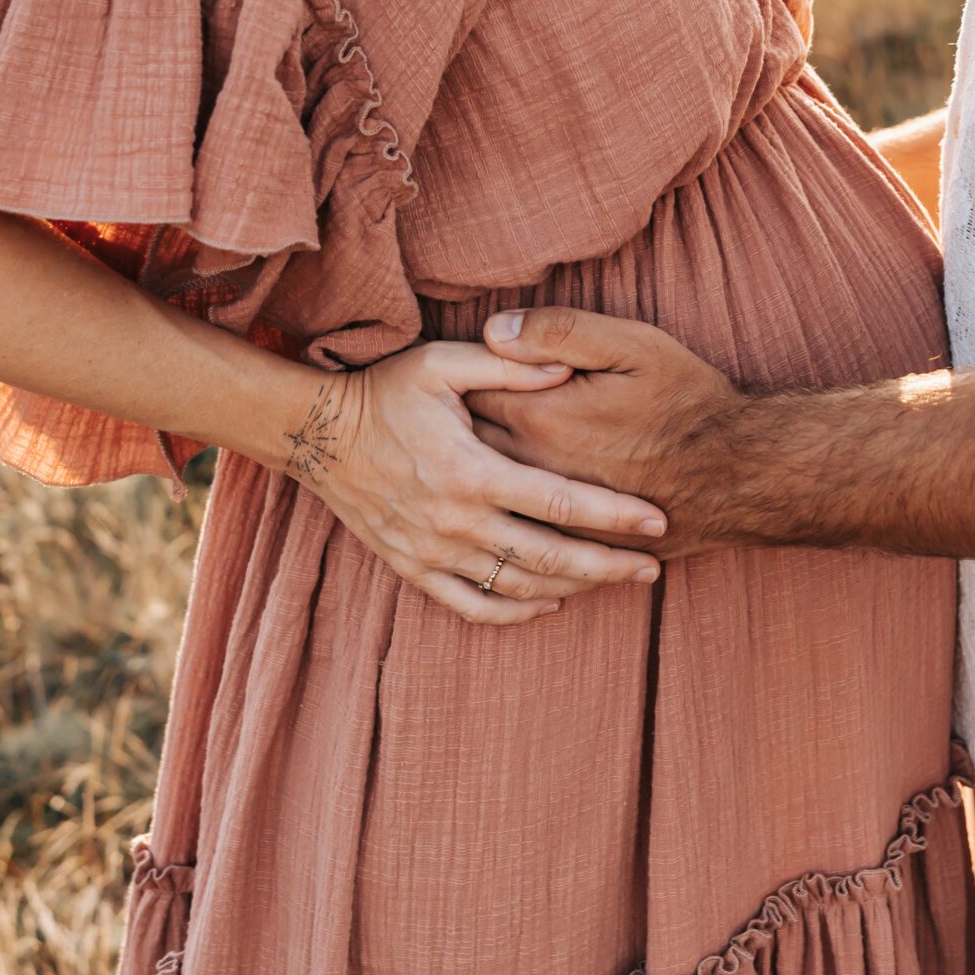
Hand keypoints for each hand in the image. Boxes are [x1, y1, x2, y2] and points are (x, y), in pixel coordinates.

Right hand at [283, 342, 669, 624]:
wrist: (316, 435)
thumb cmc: (385, 391)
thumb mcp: (444, 362)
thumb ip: (509, 367)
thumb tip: (568, 370)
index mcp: (471, 471)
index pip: (560, 502)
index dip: (614, 515)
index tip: (657, 522)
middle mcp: (456, 522)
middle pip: (549, 558)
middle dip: (608, 566)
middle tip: (654, 569)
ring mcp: (433, 552)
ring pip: (517, 587)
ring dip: (572, 589)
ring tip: (617, 584)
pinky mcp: (413, 569)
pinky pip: (472, 606)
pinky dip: (515, 612)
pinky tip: (548, 604)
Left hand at [472, 307, 742, 555]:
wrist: (737, 473)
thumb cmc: (686, 400)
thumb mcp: (630, 343)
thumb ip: (557, 330)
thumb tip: (491, 328)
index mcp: (538, 418)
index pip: (466, 398)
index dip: (456, 383)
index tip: (451, 376)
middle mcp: (535, 472)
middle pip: (464, 454)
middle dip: (452, 436)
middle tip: (444, 421)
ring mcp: (552, 516)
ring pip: (486, 503)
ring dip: (470, 486)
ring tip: (461, 470)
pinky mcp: (575, 545)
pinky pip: (519, 545)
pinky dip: (501, 531)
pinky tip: (499, 523)